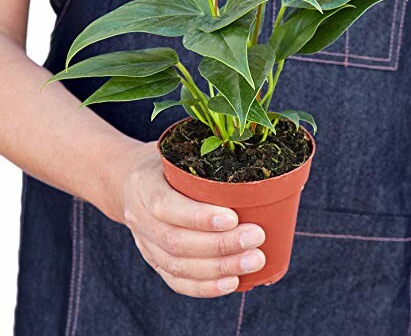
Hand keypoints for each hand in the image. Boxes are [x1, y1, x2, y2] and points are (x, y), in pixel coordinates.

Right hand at [110, 141, 265, 297]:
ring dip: (220, 268)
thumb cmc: (161, 164)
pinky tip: (232, 282)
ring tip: (254, 260)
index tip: (233, 217)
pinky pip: (177, 281)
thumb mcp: (173, 151)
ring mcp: (145, 243)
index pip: (167, 205)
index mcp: (144, 185)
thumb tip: (250, 160)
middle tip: (256, 237)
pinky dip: (205, 287)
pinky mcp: (154, 261)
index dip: (199, 216)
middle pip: (177, 241)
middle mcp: (140, 218)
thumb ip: (201, 158)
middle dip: (221, 244)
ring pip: (179, 265)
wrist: (125, 182)